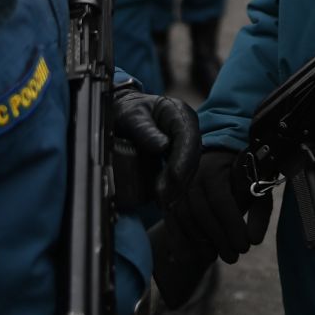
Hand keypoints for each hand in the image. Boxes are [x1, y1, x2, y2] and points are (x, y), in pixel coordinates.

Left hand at [112, 86, 201, 207]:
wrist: (123, 111)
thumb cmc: (126, 110)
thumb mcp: (130, 115)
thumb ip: (144, 129)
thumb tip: (161, 146)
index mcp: (178, 112)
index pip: (188, 138)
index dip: (182, 160)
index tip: (173, 178)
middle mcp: (186, 127)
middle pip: (191, 156)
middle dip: (179, 180)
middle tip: (164, 199)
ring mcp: (184, 141)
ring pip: (189, 167)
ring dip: (178, 188)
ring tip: (164, 204)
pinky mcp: (179, 154)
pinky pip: (182, 172)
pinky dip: (175, 187)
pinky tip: (166, 200)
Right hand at [169, 148, 270, 264]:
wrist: (215, 163)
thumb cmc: (239, 180)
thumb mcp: (255, 190)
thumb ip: (258, 213)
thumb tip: (254, 240)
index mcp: (216, 170)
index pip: (221, 200)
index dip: (232, 225)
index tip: (245, 247)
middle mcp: (192, 176)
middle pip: (201, 212)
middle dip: (218, 238)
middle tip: (233, 257)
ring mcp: (177, 187)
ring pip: (184, 218)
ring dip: (199, 242)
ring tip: (215, 256)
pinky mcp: (168, 200)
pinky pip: (170, 223)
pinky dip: (178, 242)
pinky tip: (189, 258)